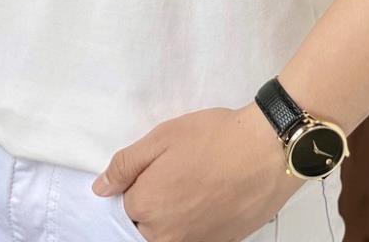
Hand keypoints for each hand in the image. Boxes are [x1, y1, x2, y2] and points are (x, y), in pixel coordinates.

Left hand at [91, 103, 302, 241]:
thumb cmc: (213, 138)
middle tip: (183, 170)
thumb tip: (101, 188)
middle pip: (147, 224)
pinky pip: (197, 236)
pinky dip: (201, 219)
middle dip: (157, 199)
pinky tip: (216, 195)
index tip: (161, 164)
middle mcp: (166, 236)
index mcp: (146, 207)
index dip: (142, 180)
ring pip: (172, 233)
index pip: (126, 203)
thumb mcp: (162, 137)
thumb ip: (126, 164)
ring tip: (201, 181)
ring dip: (179, 212)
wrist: (267, 151)